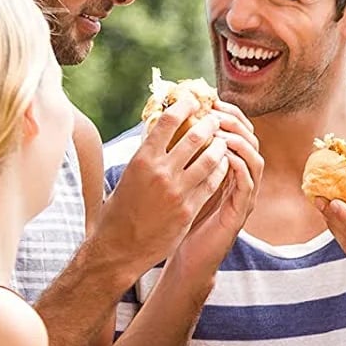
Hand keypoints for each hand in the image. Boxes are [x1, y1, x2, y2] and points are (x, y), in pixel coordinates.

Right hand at [96, 92, 233, 276]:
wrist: (121, 246)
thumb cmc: (121, 209)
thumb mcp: (129, 175)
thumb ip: (147, 155)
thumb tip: (158, 133)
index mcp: (142, 159)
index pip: (167, 123)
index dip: (183, 107)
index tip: (193, 99)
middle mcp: (161, 171)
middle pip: (193, 138)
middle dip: (208, 124)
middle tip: (216, 118)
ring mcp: (178, 191)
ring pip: (209, 160)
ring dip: (219, 147)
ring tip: (224, 140)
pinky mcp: (189, 209)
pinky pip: (212, 184)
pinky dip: (221, 170)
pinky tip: (225, 164)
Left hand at [169, 106, 263, 280]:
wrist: (188, 257)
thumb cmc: (181, 219)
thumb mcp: (180, 180)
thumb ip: (181, 155)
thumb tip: (163, 123)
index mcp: (227, 170)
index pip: (237, 134)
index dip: (228, 114)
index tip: (211, 100)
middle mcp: (240, 181)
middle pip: (251, 142)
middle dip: (236, 122)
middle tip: (217, 111)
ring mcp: (243, 198)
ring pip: (255, 160)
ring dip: (240, 142)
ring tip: (221, 130)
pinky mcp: (239, 214)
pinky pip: (247, 184)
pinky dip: (238, 166)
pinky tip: (223, 155)